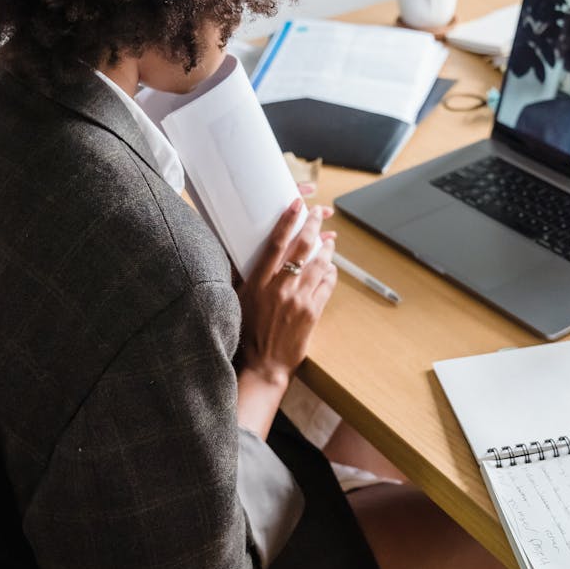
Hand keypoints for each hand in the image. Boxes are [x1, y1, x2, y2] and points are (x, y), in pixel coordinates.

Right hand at [235, 199, 336, 433]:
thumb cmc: (247, 333)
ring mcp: (299, 300)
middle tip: (320, 213)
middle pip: (302, 248)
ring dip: (326, 248)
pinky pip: (327, 285)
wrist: (264, 365)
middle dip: (314, 226)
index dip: (287, 221)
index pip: (275, 244)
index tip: (296, 204)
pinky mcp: (313, 312)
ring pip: (319, 264)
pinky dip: (330, 272)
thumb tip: (247, 254)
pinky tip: (330, 268)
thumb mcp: (239, 301)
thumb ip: (245, 277)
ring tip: (329, 240)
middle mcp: (280, 288)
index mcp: (259, 283)